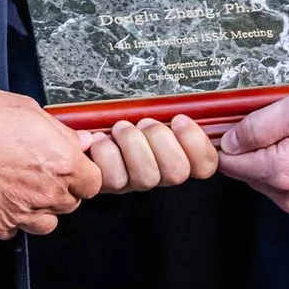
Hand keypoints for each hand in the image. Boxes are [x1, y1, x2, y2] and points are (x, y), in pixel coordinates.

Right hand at [0, 89, 104, 238]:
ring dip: (41, 209)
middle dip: (62, 190)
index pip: (94, 182)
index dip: (84, 175)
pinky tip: (2, 200)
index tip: (74, 168)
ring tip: (23, 189)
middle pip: (71, 203)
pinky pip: (15, 229)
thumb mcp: (30, 110)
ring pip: (47, 222)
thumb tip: (79, 140)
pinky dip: (11, 219)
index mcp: (63, 163)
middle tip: (42, 173)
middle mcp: (48, 192)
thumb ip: (61, 131)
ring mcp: (24, 213)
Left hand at [82, 116, 221, 193]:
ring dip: (133, 144)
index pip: (205, 164)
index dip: (197, 144)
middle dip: (160, 140)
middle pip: (177, 173)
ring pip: (146, 176)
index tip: (179, 120)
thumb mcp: (153, 108)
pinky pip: (115, 178)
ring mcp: (133, 181)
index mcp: (177, 153)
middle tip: (145, 122)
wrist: (83, 127)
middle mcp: (158, 172)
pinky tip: (100, 139)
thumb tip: (195, 103)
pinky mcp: (108, 185)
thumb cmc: (123, 115)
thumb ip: (173, 110)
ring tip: (121, 128)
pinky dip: (107, 152)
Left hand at [214, 81, 288, 219]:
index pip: (229, 162)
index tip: (241, 117)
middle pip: (248, 172)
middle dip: (254, 146)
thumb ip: (261, 124)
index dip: (229, 136)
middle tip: (279, 117)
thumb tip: (229, 140)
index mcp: (285, 173)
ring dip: (275, 156)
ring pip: (268, 180)